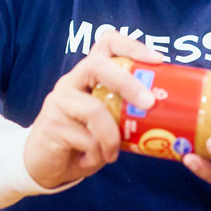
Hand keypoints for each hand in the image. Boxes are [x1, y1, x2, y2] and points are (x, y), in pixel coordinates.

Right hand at [24, 31, 163, 188]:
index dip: (132, 46)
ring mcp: (59, 101)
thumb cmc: (83, 142)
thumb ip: (125, 114)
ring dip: (111, 137)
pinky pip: (87, 139)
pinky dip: (97, 155)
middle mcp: (71, 82)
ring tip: (112, 154)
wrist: (44, 167)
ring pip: (94, 110)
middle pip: (97, 64)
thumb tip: (166, 115)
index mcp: (88, 76)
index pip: (107, 43)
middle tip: (149, 103)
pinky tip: (90, 160)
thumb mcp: (108, 124)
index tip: (158, 60)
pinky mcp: (52, 124)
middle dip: (127, 82)